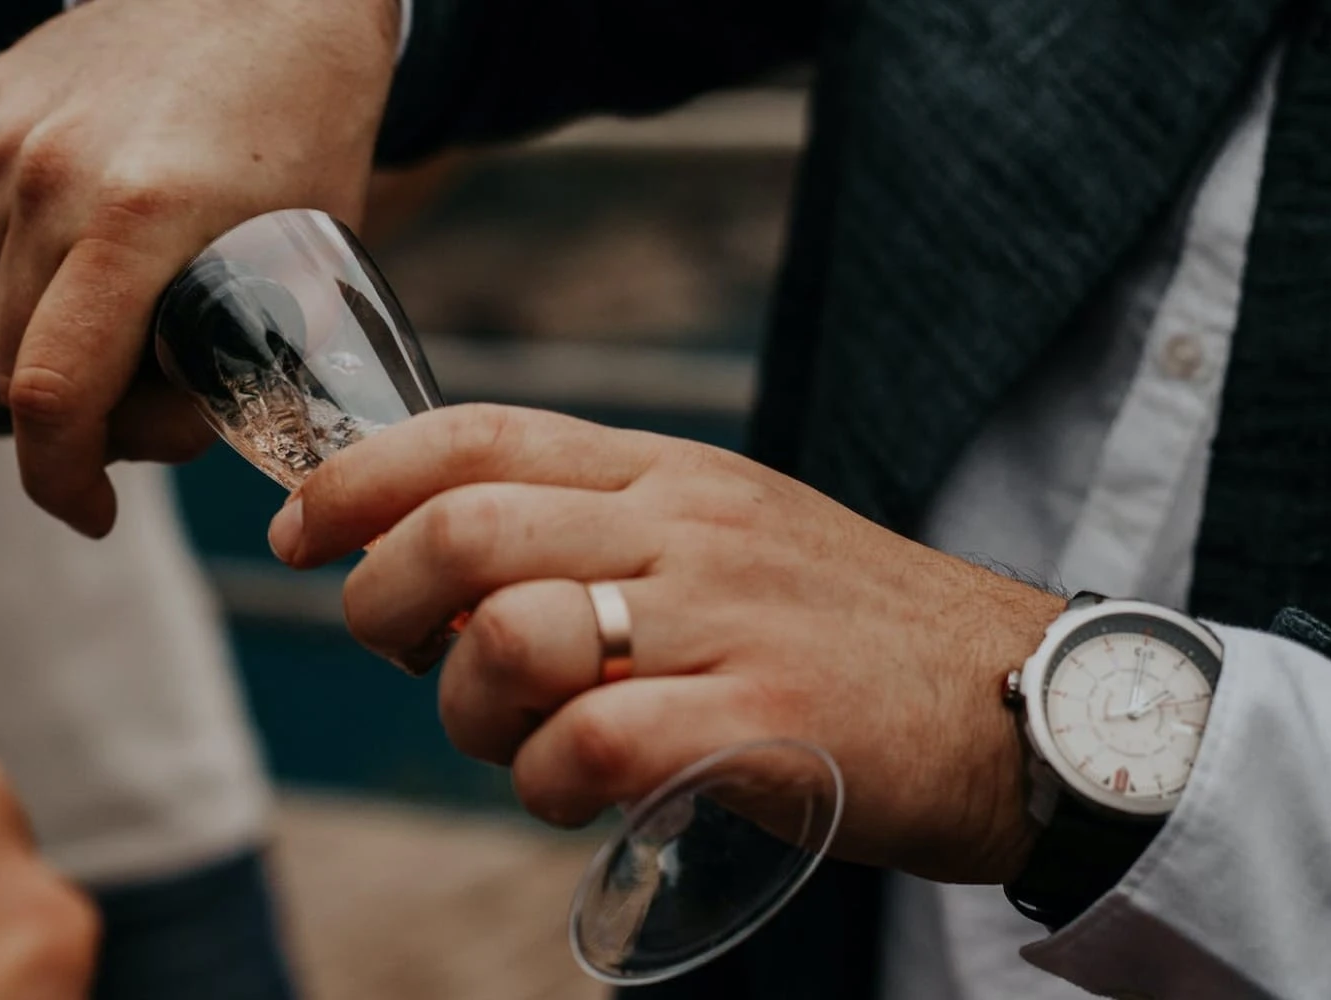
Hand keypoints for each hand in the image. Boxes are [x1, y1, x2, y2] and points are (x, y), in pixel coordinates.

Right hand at [0, 0, 400, 534]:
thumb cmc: (299, 128)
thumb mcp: (305, 266)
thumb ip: (237, 374)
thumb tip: (145, 449)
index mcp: (141, 216)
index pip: (53, 391)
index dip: (62, 478)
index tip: (89, 509)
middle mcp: (47, 172)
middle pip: (8, 366)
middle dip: (64, 423)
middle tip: (129, 412)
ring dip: (14, 369)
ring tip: (91, 357)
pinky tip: (24, 321)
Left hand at [269, 405, 1068, 883]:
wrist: (1031, 704)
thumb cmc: (851, 636)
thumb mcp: (727, 539)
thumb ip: (601, 534)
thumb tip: (443, 569)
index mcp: (672, 473)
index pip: (477, 432)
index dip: (358, 479)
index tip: (300, 530)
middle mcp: (690, 528)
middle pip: (464, 526)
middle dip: (381, 597)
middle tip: (404, 654)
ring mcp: (730, 622)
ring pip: (512, 633)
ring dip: (467, 707)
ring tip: (514, 741)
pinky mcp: (770, 724)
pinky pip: (596, 745)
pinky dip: (549, 783)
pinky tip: (577, 794)